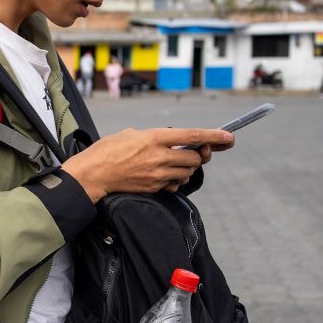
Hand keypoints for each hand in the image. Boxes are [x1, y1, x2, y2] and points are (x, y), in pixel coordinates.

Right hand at [61, 128, 234, 201]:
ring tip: (174, 163)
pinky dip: (175, 179)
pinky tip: (164, 175)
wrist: (93, 174)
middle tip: (194, 152)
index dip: (214, 136)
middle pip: (195, 157)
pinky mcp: (154, 187)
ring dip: (187, 167)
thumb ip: (151, 137)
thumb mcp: (129, 134)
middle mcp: (159, 156)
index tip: (229, 137)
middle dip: (198, 155)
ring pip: (187, 172)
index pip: (193, 136)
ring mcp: (158, 174)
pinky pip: (175, 184)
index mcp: (154, 138)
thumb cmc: (106, 151)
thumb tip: (165, 140)